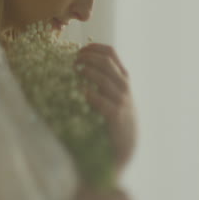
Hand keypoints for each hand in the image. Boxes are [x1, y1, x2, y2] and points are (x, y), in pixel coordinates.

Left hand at [76, 44, 136, 168]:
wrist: (121, 152)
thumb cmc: (111, 123)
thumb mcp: (111, 98)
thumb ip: (101, 82)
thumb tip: (77, 66)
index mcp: (123, 79)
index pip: (111, 53)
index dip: (93, 47)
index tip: (78, 50)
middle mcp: (125, 88)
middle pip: (106, 61)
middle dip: (87, 57)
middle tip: (73, 61)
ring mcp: (122, 102)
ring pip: (104, 78)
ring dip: (87, 71)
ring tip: (74, 70)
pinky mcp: (116, 117)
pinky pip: (102, 101)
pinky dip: (90, 94)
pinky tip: (80, 92)